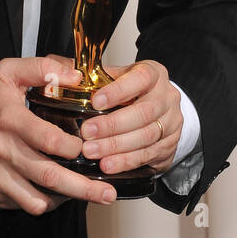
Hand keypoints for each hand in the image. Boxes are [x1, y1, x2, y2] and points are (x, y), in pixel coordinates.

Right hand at [0, 55, 118, 213]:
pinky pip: (20, 205)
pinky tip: (52, 191)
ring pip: (36, 199)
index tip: (88, 147)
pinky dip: (40, 201)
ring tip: (83, 193)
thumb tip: (77, 76)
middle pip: (48, 176)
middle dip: (83, 188)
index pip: (49, 140)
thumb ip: (43, 68)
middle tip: (106, 193)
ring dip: (63, 198)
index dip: (74, 147)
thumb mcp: (9, 72)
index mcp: (9, 118)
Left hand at [79, 60, 182, 175]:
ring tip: (92, 151)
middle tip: (87, 132)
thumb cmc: (131, 90)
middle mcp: (167, 97)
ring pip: (146, 136)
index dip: (118, 91)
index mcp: (154, 74)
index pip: (140, 78)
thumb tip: (65, 77)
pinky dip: (126, 161)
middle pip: (144, 112)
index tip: (95, 101)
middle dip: (112, 125)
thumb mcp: (115, 75)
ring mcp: (172, 122)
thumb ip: (93, 75)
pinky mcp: (169, 144)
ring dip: (116, 146)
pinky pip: (148, 155)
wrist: (158, 108)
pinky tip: (109, 164)